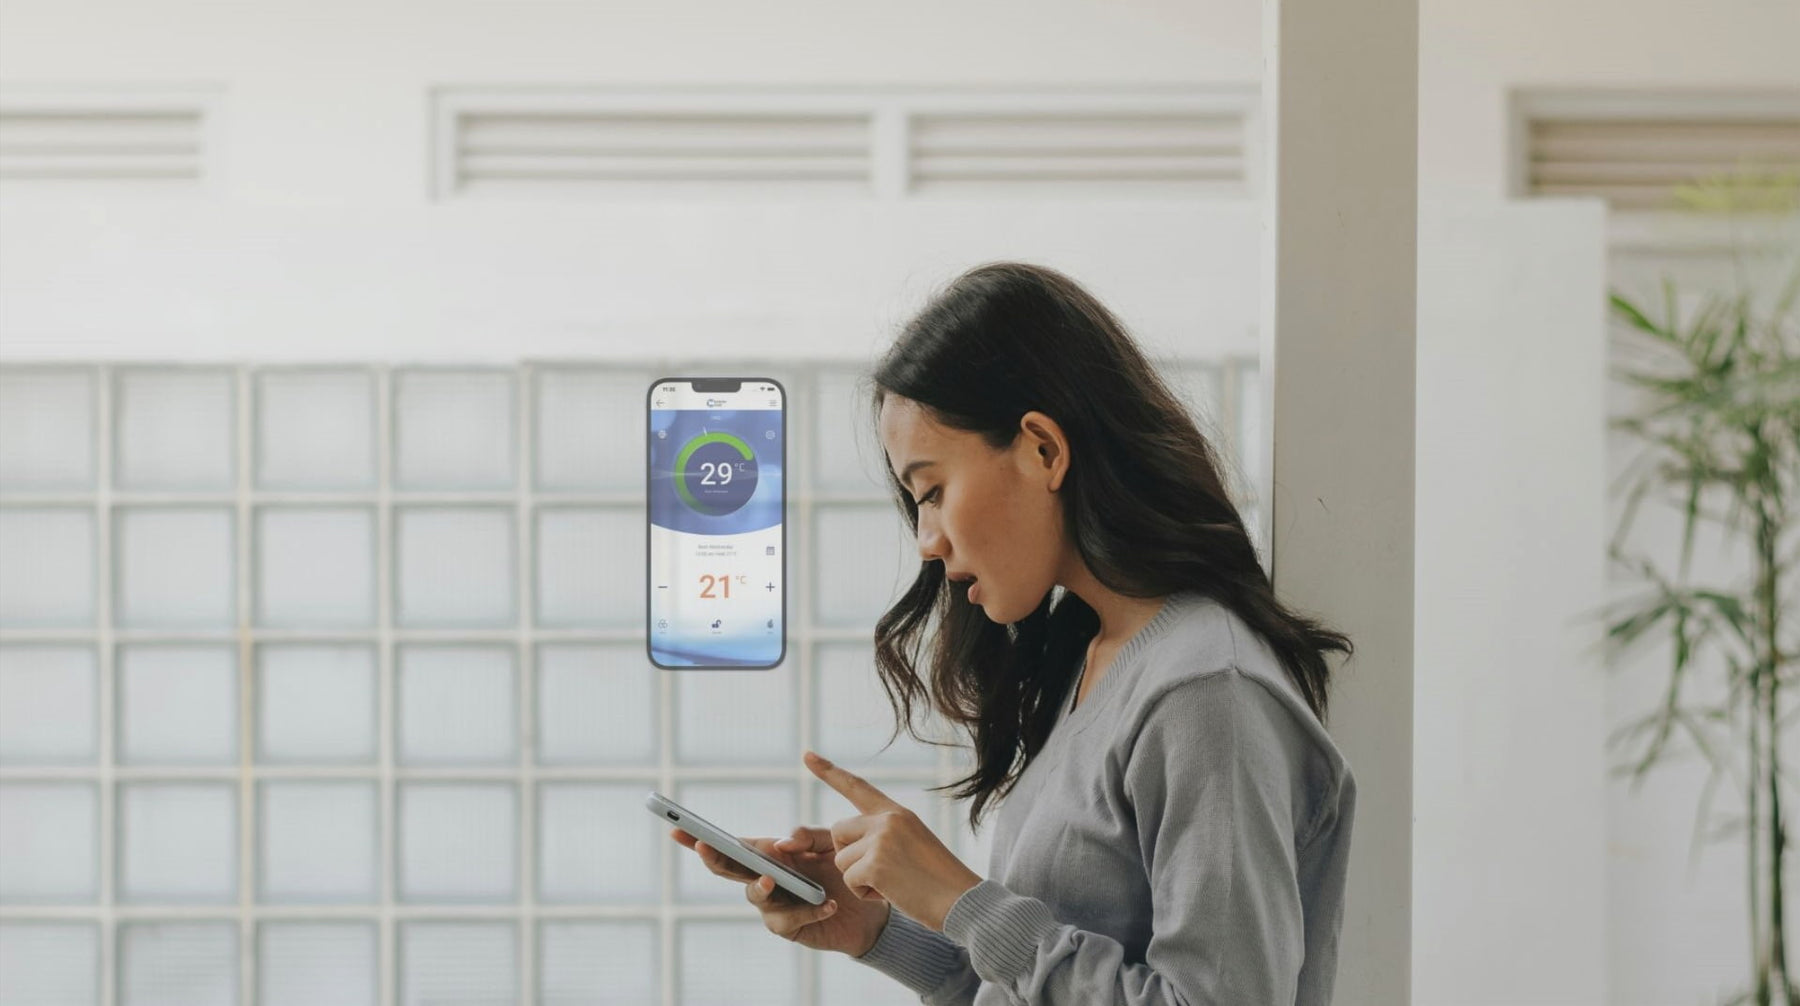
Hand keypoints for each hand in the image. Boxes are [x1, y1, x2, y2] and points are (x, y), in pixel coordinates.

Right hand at [670, 826, 890, 956]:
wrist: (870, 906)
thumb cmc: (843, 869)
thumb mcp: (829, 844)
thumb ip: (808, 836)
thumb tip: (781, 843)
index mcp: (768, 855)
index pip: (731, 845)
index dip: (701, 838)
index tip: (678, 829)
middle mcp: (764, 879)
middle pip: (729, 869)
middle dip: (713, 857)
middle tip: (705, 846)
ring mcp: (774, 905)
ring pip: (755, 896)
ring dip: (760, 887)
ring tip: (773, 879)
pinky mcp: (791, 927)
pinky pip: (790, 919)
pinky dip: (809, 909)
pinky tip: (828, 904)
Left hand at [805, 749, 982, 931]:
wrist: (962, 901)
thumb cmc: (939, 881)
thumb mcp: (914, 843)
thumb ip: (884, 835)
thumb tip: (846, 843)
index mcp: (898, 812)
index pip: (857, 787)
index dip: (829, 772)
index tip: (807, 756)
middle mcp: (888, 819)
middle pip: (838, 832)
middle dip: (849, 855)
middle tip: (881, 872)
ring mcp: (881, 839)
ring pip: (842, 860)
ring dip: (860, 879)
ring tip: (894, 884)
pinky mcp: (876, 863)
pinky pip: (850, 881)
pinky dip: (866, 894)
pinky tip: (892, 894)